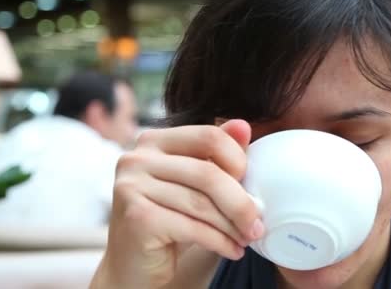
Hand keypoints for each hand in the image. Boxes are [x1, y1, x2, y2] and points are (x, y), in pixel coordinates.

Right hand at [91, 120, 263, 287]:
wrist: (135, 264)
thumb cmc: (170, 218)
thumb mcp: (196, 184)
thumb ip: (217, 153)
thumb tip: (244, 126)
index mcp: (154, 141)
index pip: (209, 137)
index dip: (238, 161)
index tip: (251, 186)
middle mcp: (137, 158)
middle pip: (208, 173)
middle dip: (241, 203)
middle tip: (258, 224)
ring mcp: (132, 186)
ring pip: (202, 204)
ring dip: (232, 226)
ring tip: (247, 238)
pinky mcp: (137, 218)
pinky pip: (193, 228)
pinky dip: (220, 242)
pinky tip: (232, 250)